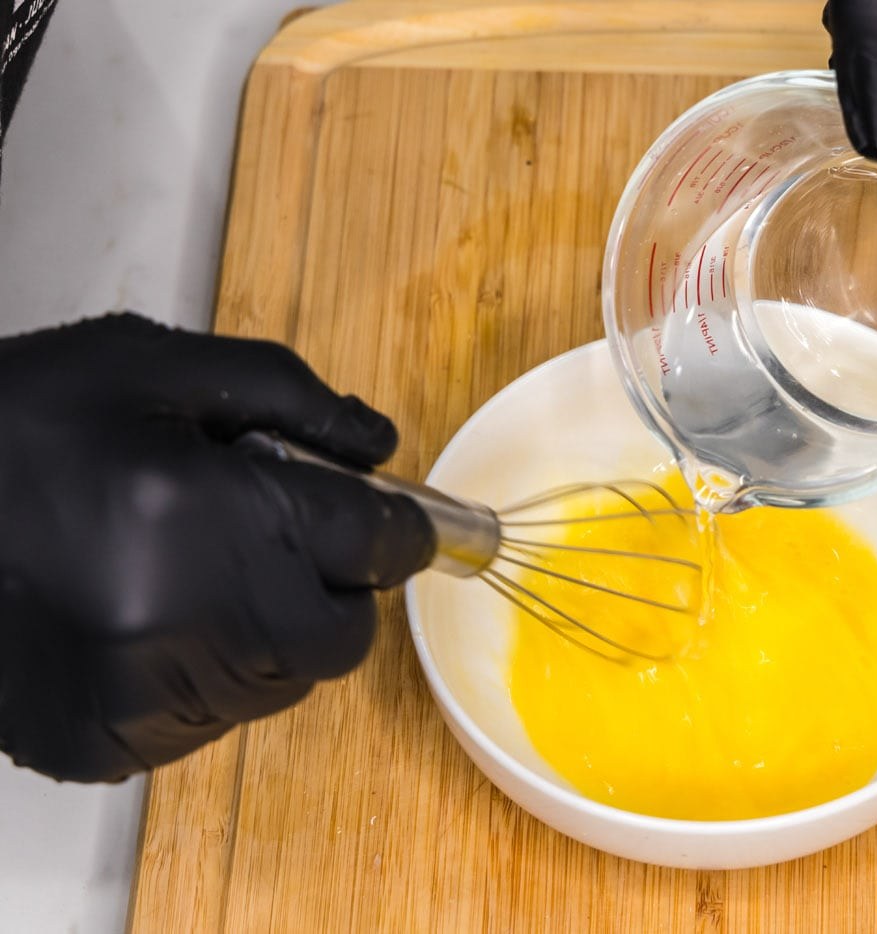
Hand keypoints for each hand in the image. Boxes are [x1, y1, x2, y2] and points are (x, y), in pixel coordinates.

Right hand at [0, 313, 434, 782]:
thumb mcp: (149, 367)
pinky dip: (206, 673)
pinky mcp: (102, 741)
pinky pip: (208, 719)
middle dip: (328, 583)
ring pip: (282, 682)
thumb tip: (377, 444)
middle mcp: (192, 625)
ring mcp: (146, 696)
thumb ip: (286, 395)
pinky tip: (147, 614)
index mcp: (214, 518)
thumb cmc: (7, 428)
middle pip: (341, 632)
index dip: (393, 521)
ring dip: (269, 628)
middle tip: (269, 535)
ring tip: (189, 566)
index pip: (377, 542)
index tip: (383, 514)